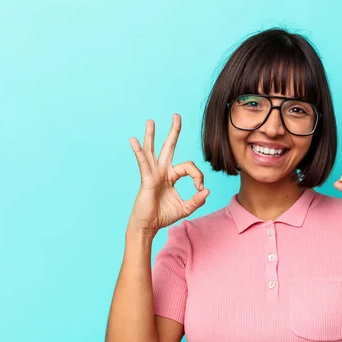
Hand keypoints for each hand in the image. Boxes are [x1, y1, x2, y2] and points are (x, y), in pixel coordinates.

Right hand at [127, 113, 209, 235]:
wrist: (148, 226)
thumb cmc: (164, 216)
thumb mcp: (185, 208)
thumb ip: (197, 200)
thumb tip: (207, 190)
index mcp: (172, 176)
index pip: (189, 167)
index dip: (198, 176)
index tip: (200, 189)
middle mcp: (162, 171)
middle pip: (169, 147)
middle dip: (174, 131)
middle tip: (177, 116)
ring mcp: (153, 174)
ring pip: (153, 151)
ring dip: (152, 136)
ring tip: (150, 121)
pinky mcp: (146, 179)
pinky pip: (143, 163)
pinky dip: (138, 151)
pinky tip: (133, 140)